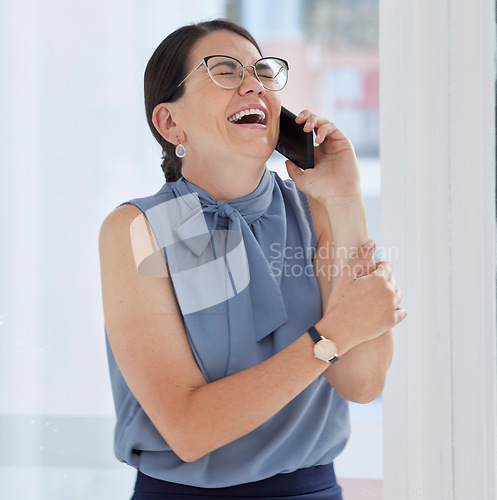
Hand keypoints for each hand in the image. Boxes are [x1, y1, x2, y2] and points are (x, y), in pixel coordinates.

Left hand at [285, 110, 361, 205]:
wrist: (336, 196)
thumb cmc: (321, 190)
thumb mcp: (301, 179)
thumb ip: (292, 169)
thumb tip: (286, 160)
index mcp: (315, 152)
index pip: (307, 132)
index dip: (299, 125)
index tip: (290, 125)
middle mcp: (325, 146)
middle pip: (316, 122)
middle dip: (307, 116)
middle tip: (297, 120)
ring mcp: (335, 143)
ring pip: (325, 122)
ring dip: (314, 120)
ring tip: (305, 128)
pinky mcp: (343, 143)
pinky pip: (333, 128)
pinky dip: (324, 129)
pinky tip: (318, 139)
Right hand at [317, 240, 405, 354]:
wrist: (339, 329)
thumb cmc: (339, 301)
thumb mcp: (345, 276)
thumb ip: (360, 257)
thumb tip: (372, 242)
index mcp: (380, 279)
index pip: (387, 266)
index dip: (378, 266)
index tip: (368, 272)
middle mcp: (390, 292)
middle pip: (392, 280)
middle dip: (382, 280)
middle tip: (367, 287)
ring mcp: (392, 307)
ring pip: (397, 295)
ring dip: (389, 293)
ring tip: (374, 298)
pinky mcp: (392, 321)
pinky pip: (402, 311)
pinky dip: (395, 308)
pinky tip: (385, 309)